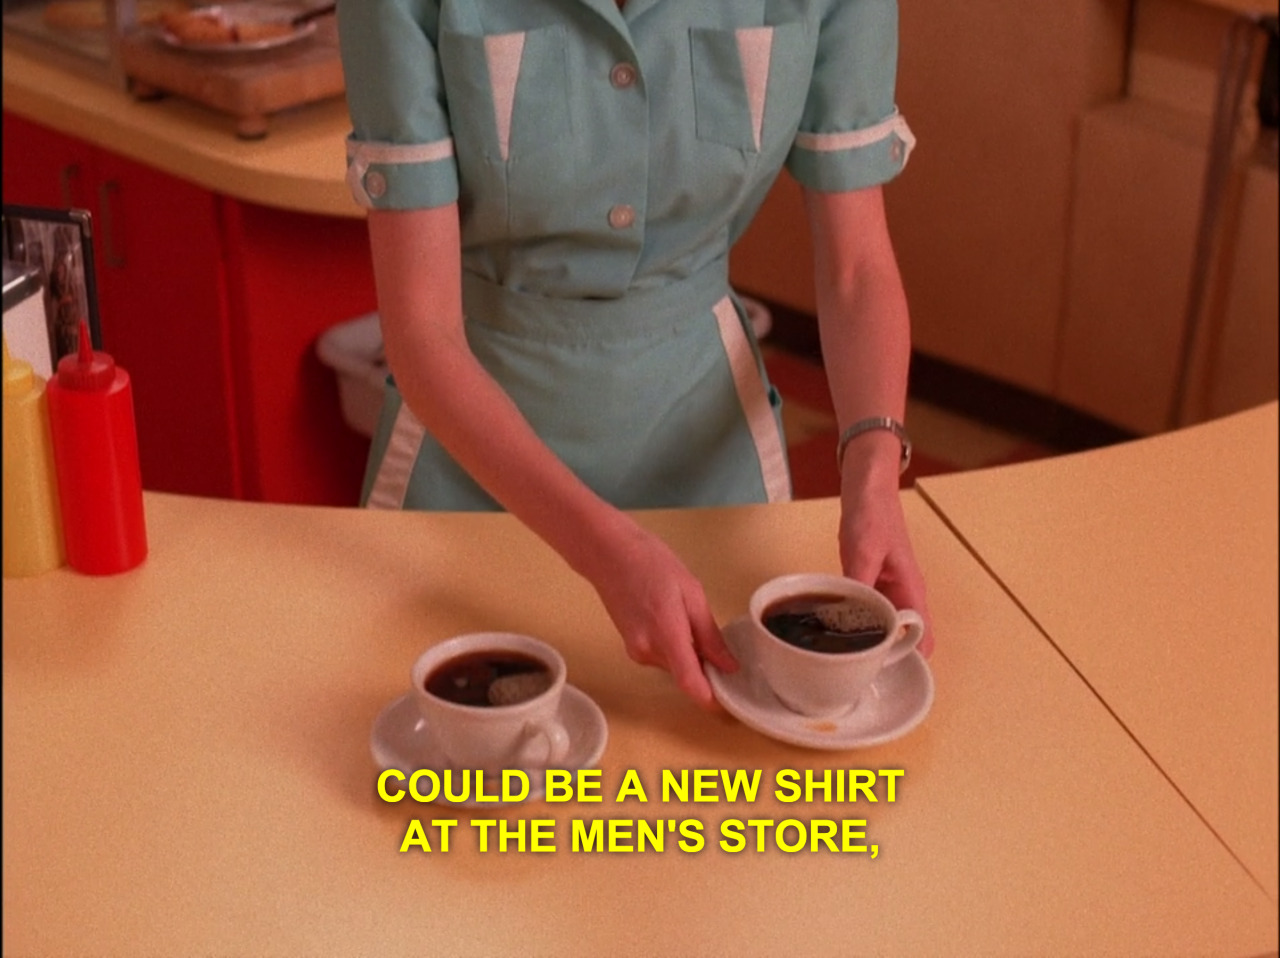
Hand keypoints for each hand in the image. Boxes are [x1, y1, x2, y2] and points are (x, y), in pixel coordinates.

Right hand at [588, 524, 737, 708]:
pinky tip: (672, 618)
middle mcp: (648, 652)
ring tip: (688, 617)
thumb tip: (729, 666)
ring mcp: (636, 652)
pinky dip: (674, 647)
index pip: (691, 684)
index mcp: (667, 636)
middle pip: (686, 675)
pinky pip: (662, 656)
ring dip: (689, 654)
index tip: (730, 703)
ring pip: (674, 665)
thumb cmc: (652, 564)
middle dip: (705, 667)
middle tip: (717, 639)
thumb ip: (709, 635)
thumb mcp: (691, 593)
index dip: (712, 700)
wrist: (609, 554)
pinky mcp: (631, 647)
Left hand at [838, 443, 933, 656]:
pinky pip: (866, 611)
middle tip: (853, 675)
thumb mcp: (864, 551)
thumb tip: (851, 621)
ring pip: (882, 627)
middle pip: (902, 639)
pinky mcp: (870, 583)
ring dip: (867, 642)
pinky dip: (854, 622)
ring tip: (841, 661)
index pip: (923, 640)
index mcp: (912, 591)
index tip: (884, 679)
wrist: (866, 487)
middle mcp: (903, 596)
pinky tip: (833, 631)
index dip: (909, 663)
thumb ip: (860, 584)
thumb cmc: (873, 515)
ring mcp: (886, 590)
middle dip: (883, 658)